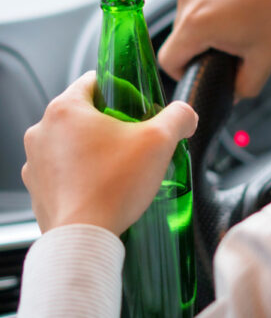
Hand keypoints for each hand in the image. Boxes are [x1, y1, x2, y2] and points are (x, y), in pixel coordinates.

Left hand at [22, 71, 197, 235]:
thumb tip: (186, 116)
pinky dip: (81, 172)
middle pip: (84, 112)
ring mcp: (35, 161)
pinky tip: (103, 185)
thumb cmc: (115, 186)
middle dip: (110, 123)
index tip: (135, 107)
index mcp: (65, 109)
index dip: (120, 90)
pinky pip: (63, 169)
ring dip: (94, 148)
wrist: (85, 240)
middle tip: (134, 141)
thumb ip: (179, 116)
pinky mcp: (37, 188)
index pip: (94, 80)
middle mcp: (42, 131)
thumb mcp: (160, 140)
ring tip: (119, 166)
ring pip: (72, 141)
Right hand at [159, 0, 270, 98]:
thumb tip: (234, 94)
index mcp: (196, 23)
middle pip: (179, 37)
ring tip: (241, 24)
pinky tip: (243, 4)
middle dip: (201, 49)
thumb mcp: (267, 58)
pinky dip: (215, 5)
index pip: (168, 60)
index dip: (183, 75)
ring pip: (190, 14)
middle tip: (233, 50)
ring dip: (208, 26)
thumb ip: (245, 86)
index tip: (205, 73)